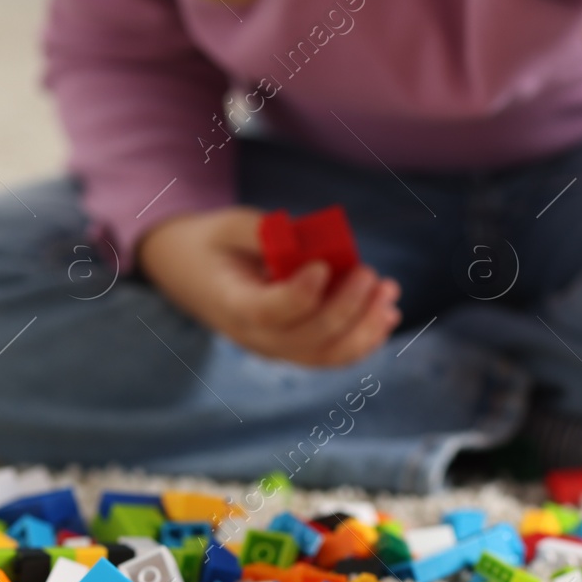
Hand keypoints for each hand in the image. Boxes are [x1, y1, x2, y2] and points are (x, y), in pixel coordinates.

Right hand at [138, 206, 400, 366]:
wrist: (192, 273)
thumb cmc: (214, 244)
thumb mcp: (226, 226)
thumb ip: (261, 231)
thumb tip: (304, 237)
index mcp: (231, 304)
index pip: (269, 313)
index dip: (300, 295)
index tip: (323, 266)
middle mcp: (255, 336)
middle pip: (308, 338)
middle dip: (347, 308)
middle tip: (369, 272)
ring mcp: (276, 348)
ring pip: (327, 355)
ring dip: (366, 328)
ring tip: (389, 292)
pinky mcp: (295, 349)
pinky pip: (334, 355)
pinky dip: (365, 338)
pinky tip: (388, 314)